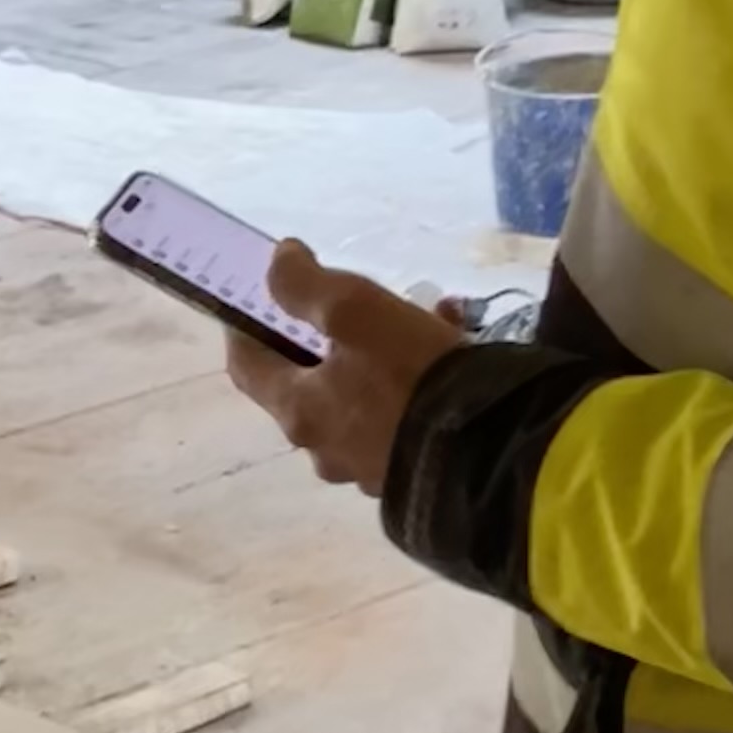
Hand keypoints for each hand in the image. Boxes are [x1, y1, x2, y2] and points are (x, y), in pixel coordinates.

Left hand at [226, 241, 466, 495]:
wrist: (487, 451)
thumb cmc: (409, 375)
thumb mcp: (355, 312)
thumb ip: (305, 285)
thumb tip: (276, 262)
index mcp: (300, 412)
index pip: (247, 367)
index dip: (244, 328)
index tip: (253, 297)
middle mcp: (324, 448)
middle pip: (307, 383)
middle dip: (328, 337)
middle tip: (354, 304)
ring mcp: (367, 466)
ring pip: (360, 395)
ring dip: (379, 354)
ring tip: (425, 314)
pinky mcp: (410, 470)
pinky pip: (399, 414)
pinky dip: (412, 380)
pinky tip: (455, 343)